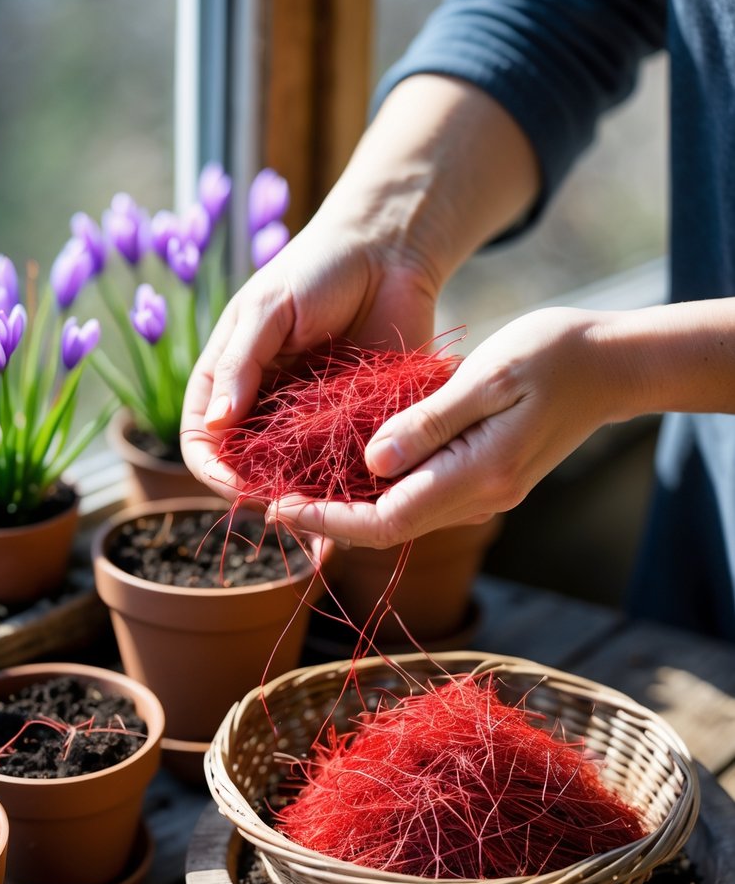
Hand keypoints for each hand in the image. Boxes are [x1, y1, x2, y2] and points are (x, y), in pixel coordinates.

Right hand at [180, 207, 441, 497]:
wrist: (389, 251)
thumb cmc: (319, 268)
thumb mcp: (268, 308)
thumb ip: (241, 364)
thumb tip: (216, 426)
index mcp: (227, 379)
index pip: (202, 442)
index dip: (215, 471)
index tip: (240, 488)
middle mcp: (262, 406)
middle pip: (245, 470)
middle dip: (260, 494)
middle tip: (289, 508)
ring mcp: (307, 420)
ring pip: (293, 477)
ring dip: (305, 500)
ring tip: (325, 514)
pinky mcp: (354, 423)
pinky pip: (341, 466)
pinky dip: (345, 487)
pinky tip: (359, 502)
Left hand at [268, 306, 626, 545]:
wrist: (610, 364)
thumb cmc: (551, 356)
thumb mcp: (486, 377)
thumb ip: (428, 422)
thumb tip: (372, 463)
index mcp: (477, 475)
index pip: (386, 521)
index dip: (329, 521)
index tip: (280, 507)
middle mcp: (479, 497)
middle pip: (390, 528)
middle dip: (330, 520)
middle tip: (272, 502)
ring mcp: (485, 492)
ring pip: (404, 515)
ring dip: (351, 508)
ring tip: (298, 487)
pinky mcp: (487, 478)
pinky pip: (423, 496)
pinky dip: (381, 490)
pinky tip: (351, 469)